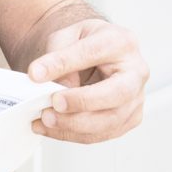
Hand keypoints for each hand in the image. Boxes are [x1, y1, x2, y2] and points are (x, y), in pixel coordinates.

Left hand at [26, 19, 146, 142]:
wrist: (95, 55)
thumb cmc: (85, 44)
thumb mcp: (66, 37)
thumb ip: (58, 56)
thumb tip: (49, 84)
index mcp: (121, 42)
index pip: (94, 52)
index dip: (63, 64)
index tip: (36, 74)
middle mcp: (136, 71)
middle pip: (117, 93)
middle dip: (81, 102)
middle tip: (53, 103)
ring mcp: (136, 98)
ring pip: (110, 120)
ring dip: (74, 125)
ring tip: (46, 119)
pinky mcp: (129, 118)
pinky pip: (102, 133)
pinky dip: (74, 134)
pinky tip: (53, 128)